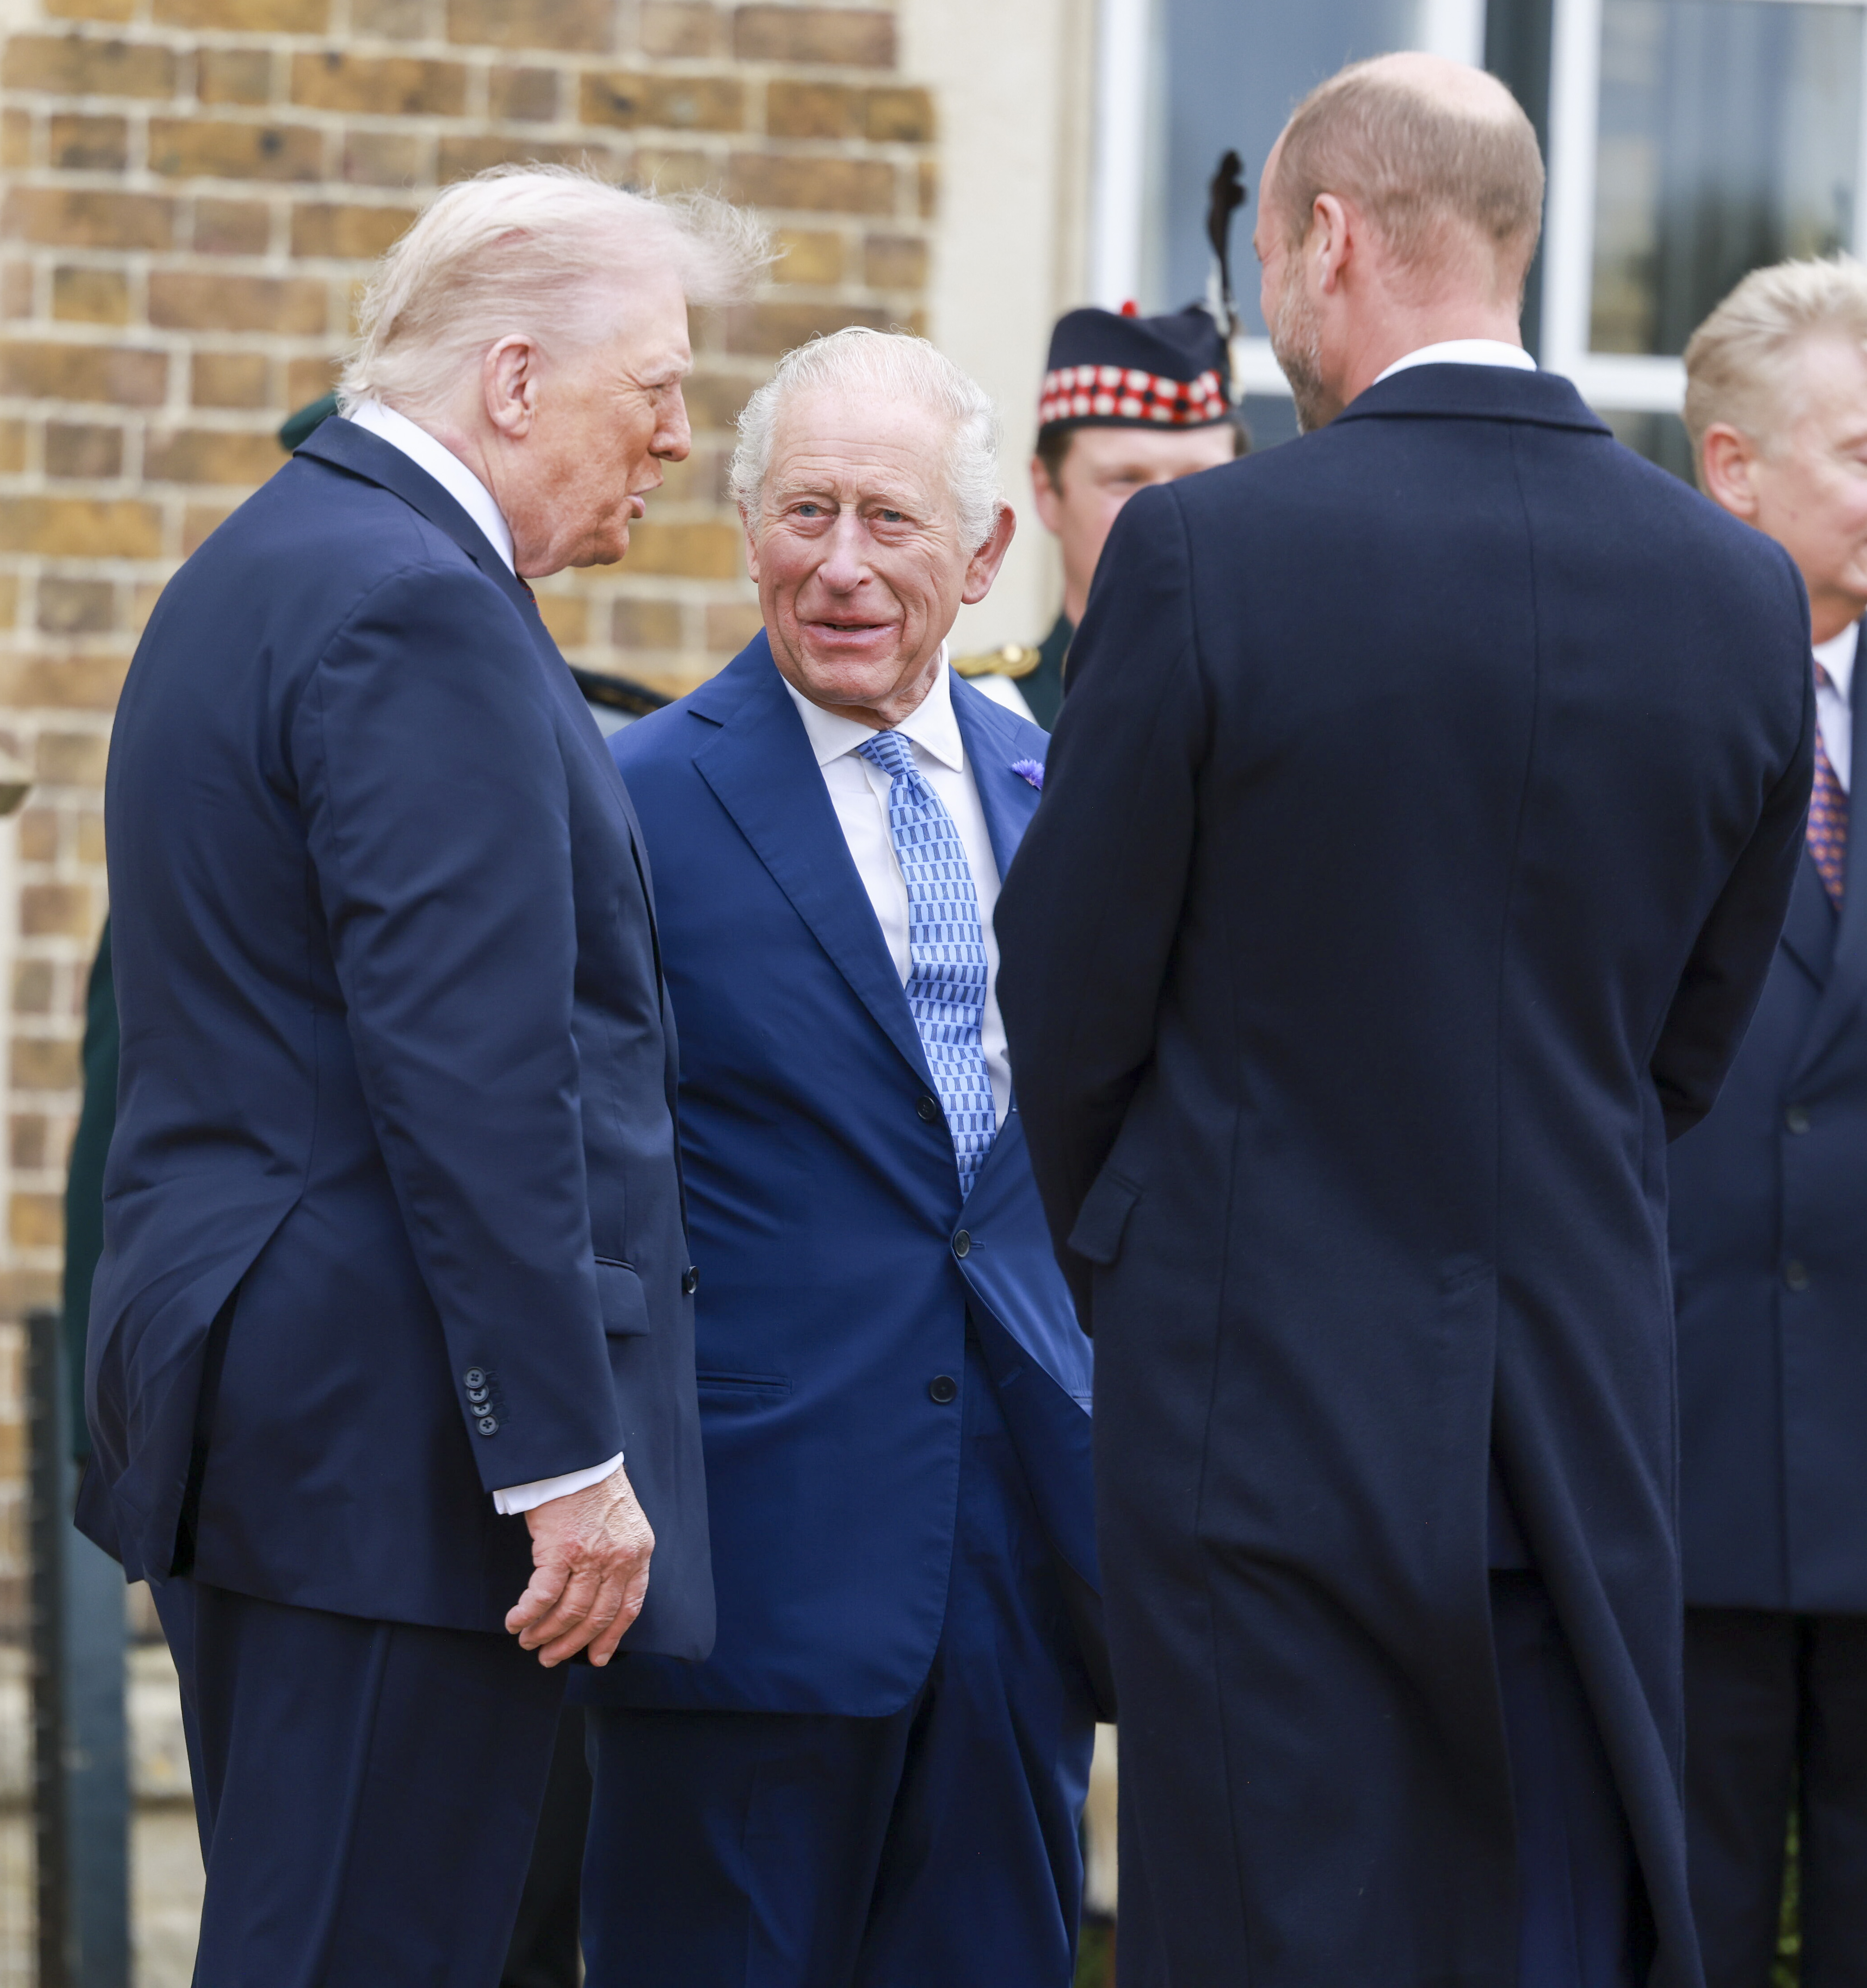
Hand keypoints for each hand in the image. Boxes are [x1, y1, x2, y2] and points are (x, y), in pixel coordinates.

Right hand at [505, 1463, 654, 1667]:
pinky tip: (516, 1621)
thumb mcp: (622, 1522)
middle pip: (597, 1616)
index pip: (630, 1606)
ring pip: (570, 1612)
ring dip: (546, 1633)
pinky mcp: (561, 1550)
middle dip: (572, 1643)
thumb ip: (619, 1555)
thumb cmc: (594, 1485)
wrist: (577, 1455)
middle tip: (550, 1657)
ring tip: (529, 1641)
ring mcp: (592, 1556)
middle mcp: (620, 1558)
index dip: (611, 1636)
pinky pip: (543, 1596)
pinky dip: (527, 1614)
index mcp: (639, 1552)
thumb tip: (599, 1593)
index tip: (597, 1657)